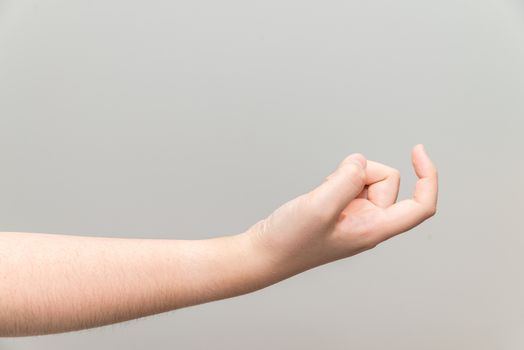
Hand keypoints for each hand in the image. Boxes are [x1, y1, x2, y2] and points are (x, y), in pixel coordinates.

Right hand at [247, 144, 437, 275]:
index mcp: (374, 229)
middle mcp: (369, 223)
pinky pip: (347, 183)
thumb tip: (360, 163)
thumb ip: (346, 180)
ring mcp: (353, 217)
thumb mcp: (319, 207)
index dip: (427, 176)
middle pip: (387, 181)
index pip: (420, 206)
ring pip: (365, 179)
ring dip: (345, 176)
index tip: (417, 150)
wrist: (263, 253)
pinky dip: (335, 180)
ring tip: (322, 194)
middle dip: (362, 172)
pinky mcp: (339, 211)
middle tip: (334, 184)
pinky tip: (318, 194)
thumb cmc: (290, 241)